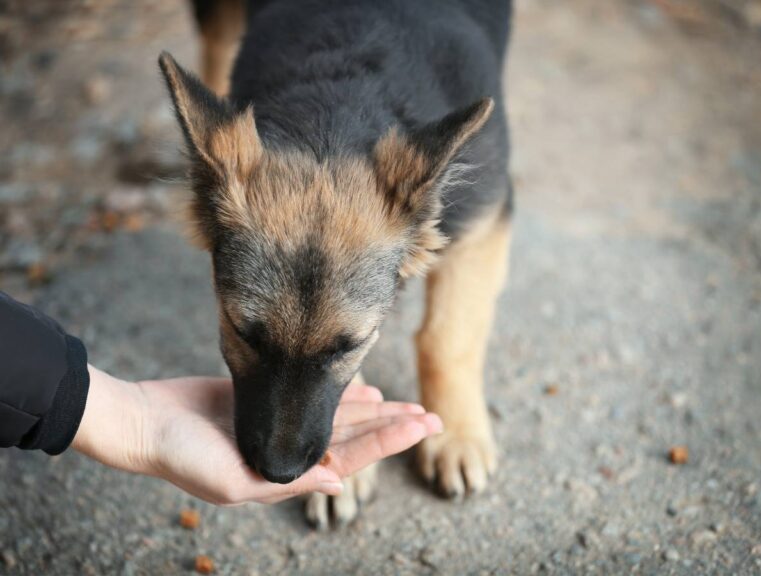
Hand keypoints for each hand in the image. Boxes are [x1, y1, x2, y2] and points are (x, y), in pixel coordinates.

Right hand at [72, 366, 441, 504]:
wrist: (146, 421)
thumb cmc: (182, 455)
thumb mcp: (232, 482)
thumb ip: (286, 481)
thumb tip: (337, 480)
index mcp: (286, 474)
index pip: (350, 457)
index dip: (389, 442)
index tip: (422, 427)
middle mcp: (289, 449)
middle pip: (354, 437)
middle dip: (393, 427)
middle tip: (432, 415)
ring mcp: (281, 422)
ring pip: (340, 416)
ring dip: (374, 412)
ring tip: (407, 406)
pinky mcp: (270, 398)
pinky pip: (314, 396)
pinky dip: (341, 394)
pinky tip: (366, 390)